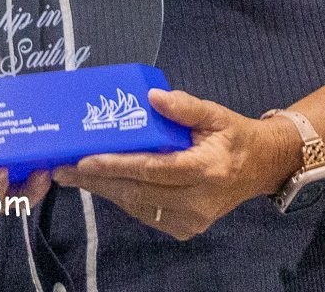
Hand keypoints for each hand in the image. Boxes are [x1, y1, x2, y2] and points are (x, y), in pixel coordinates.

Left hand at [52, 89, 299, 240]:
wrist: (261, 168)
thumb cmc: (233, 136)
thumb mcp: (215, 113)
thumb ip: (185, 106)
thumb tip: (152, 97)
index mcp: (206, 169)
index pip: (153, 169)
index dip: (117, 165)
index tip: (84, 159)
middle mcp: (198, 200)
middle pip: (138, 192)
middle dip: (97, 180)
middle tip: (63, 168)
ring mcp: (193, 220)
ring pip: (137, 206)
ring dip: (104, 190)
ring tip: (73, 175)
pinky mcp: (186, 229)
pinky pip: (145, 213)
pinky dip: (122, 198)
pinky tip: (101, 183)